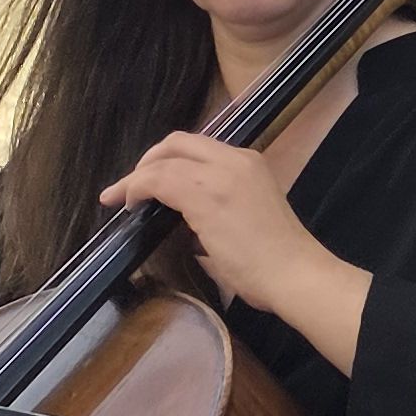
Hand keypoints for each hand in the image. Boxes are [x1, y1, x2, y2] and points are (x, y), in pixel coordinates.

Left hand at [102, 133, 371, 374]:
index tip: (151, 182)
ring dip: (136, 176)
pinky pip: (158, 180)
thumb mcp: (247, 220)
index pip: (198, 148)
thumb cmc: (276, 261)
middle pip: (177, 143)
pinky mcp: (204, 195)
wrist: (294, 273)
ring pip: (164, 159)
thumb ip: (218, 213)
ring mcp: (220, 174)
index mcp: (249, 163)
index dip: (168, 160)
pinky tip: (130, 204)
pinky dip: (136, 187)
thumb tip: (193, 233)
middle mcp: (235, 159)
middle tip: (131, 187)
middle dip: (148, 160)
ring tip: (120, 196)